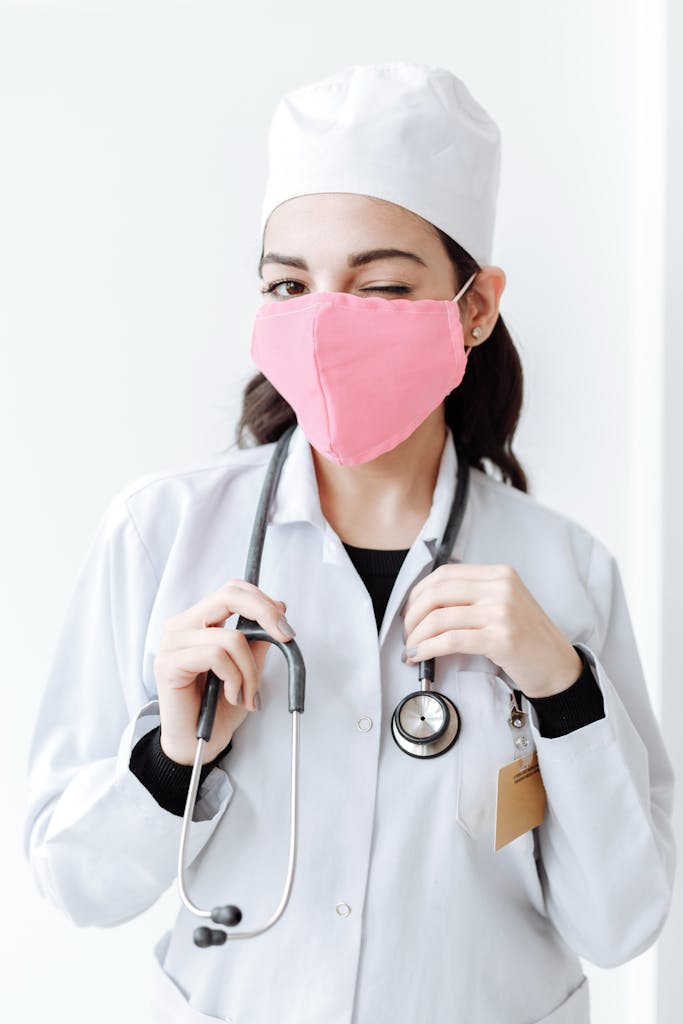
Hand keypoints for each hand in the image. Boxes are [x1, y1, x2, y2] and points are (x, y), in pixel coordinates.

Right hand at [154, 581, 295, 764]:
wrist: (196, 744)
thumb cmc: (218, 707)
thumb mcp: (248, 668)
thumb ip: (258, 639)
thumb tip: (279, 606)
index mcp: (198, 621)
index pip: (232, 590)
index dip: (263, 601)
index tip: (286, 626)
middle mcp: (182, 626)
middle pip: (229, 596)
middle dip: (266, 614)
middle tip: (286, 637)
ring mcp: (172, 643)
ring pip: (231, 637)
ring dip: (250, 671)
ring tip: (248, 695)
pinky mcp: (168, 663)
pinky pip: (216, 656)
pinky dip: (234, 678)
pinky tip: (232, 695)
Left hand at [400, 563, 582, 698]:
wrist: (559, 667)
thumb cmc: (527, 640)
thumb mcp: (504, 605)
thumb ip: (473, 596)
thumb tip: (424, 604)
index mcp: (499, 574)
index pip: (445, 574)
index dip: (418, 592)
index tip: (408, 611)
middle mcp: (501, 587)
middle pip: (438, 592)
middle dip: (413, 615)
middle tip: (406, 634)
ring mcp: (503, 612)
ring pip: (440, 618)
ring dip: (417, 636)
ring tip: (411, 650)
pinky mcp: (501, 639)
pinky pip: (451, 640)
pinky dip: (429, 649)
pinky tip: (421, 657)